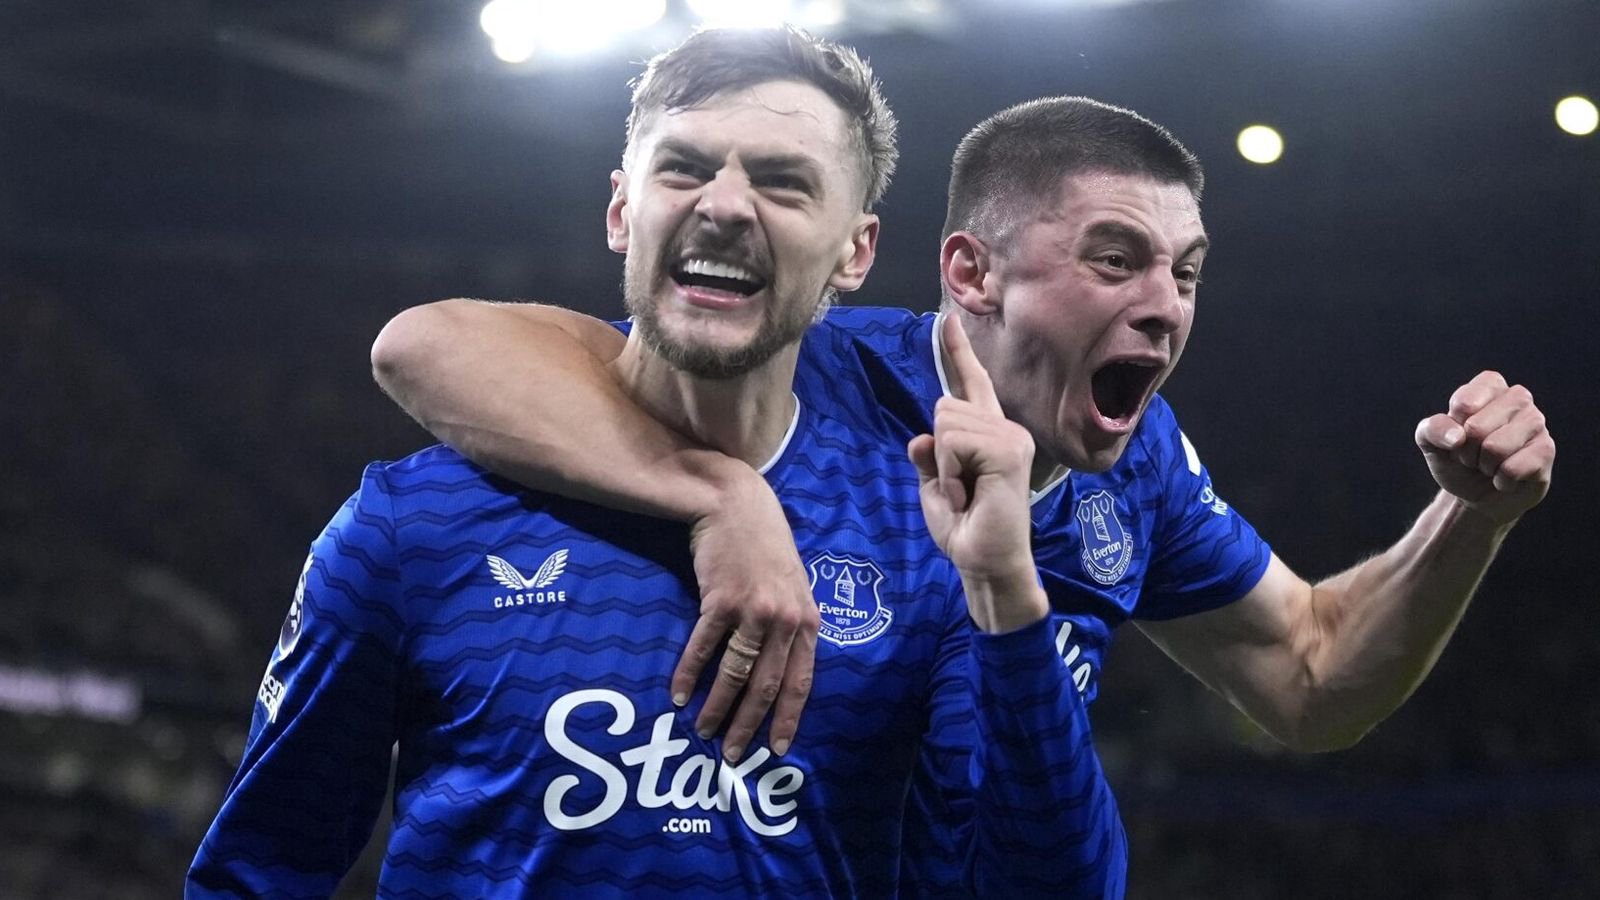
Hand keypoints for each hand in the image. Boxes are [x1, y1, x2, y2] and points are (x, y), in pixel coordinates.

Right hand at [675, 471, 819, 762]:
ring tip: (702, 731)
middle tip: (731, 755)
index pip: (800, 681)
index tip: (776, 749)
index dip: (786, 718)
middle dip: (748, 725)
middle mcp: (784, 620)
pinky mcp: (721, 599)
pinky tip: (679, 694)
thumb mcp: (792, 588)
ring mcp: (753, 610)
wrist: (737, 505)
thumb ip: (791, 626)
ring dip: (716, 707)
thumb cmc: (765, 547)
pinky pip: (704, 647)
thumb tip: (780, 672)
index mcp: (806, 621)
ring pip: (735, 673)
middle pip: (765, 685)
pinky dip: (690, 674)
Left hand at [908, 315, 1045, 632]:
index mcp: (988, 433)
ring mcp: (1011, 437)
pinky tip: (968, 494)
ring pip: (945, 423)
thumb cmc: (964, 529)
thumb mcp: (936, 487)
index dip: (958, 352)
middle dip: (937, 453)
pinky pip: (953, 441)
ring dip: (944, 467)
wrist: (986, 563)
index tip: (947, 321)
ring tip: (965, 494)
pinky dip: (950, 472)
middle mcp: (1005, 428)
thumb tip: (922, 437)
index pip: (971, 384)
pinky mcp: (1009, 450)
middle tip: (960, 489)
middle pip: (943, 406)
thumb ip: (930, 457)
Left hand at [1415, 370, 1554, 526]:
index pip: (1464, 403)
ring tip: (1489, 465)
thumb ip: (1433, 429)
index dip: (1453, 429)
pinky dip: (1500, 480)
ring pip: (1495, 448)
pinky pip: (1513, 469)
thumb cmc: (1456, 460)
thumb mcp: (1431, 442)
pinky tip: (1506, 477)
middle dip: (1467, 451)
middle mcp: (1517, 398)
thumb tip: (1457, 437)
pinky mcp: (1546, 449)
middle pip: (1476, 427)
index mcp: (1489, 386)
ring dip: (1484, 466)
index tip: (1458, 436)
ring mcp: (1536, 422)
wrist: (1477, 494)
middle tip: (1473, 455)